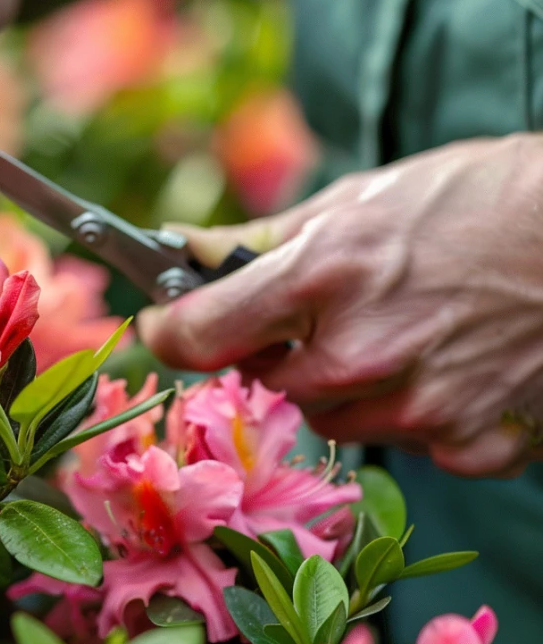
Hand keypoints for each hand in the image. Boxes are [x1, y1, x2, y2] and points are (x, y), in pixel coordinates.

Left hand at [138, 135, 542, 476]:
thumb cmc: (480, 200)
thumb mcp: (359, 202)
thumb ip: (259, 240)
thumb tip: (182, 250)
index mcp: (323, 277)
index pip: (199, 333)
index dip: (168, 328)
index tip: (163, 321)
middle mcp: (360, 352)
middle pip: (266, 380)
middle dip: (280, 348)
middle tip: (325, 311)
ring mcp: (416, 406)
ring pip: (332, 417)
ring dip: (342, 385)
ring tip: (398, 331)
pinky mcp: (468, 443)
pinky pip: (405, 443)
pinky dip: (413, 411)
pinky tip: (446, 365)